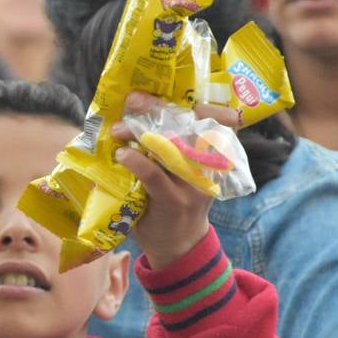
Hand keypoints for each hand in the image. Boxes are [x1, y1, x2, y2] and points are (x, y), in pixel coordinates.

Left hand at [112, 91, 229, 268]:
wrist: (180, 247)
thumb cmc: (176, 201)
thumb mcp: (185, 172)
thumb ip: (174, 147)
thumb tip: (137, 113)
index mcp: (215, 154)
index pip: (218, 120)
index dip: (198, 103)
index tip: (171, 90)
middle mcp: (209, 166)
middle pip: (189, 127)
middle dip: (159, 108)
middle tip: (134, 99)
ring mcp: (192, 184)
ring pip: (171, 148)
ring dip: (141, 134)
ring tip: (120, 129)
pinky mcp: (174, 201)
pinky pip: (154, 175)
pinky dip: (136, 161)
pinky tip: (122, 155)